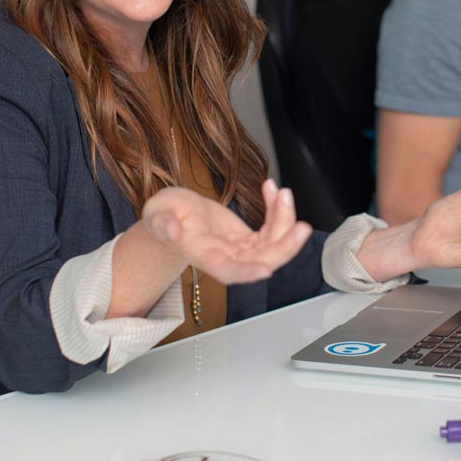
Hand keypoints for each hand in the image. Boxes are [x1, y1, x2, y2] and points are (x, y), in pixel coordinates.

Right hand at [142, 180, 311, 284]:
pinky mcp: (248, 238)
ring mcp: (240, 249)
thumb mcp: (157, 215)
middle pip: (262, 260)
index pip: (228, 271)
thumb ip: (162, 224)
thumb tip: (171, 230)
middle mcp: (226, 257)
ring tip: (282, 192)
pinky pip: (271, 228)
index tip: (268, 268)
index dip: (248, 271)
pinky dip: (276, 209)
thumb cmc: (162, 217)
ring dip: (284, 220)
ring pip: (272, 243)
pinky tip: (272, 189)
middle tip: (302, 227)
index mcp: (204, 256)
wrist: (172, 217)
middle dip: (285, 246)